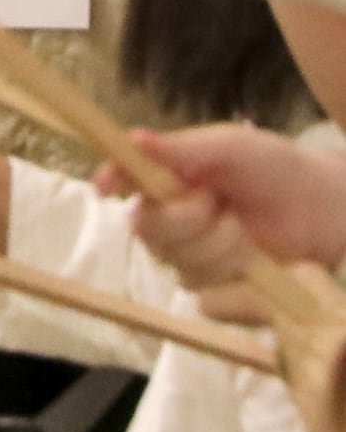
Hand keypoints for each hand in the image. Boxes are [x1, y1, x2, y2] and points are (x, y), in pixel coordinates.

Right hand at [94, 124, 345, 284]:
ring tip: (248, 231)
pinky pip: (206, 294)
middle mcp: (169, 219)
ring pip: (178, 262)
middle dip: (184, 217)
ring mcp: (190, 258)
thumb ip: (182, 148)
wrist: (327, 213)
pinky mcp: (216, 291)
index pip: (122, 180)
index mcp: (166, 180)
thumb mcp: (232, 148)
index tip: (107, 187)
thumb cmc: (277, 171)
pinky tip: (254, 262)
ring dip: (218, 246)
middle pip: (147, 228)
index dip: (110, 182)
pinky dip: (233, 278)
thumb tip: (133, 137)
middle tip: (216, 202)